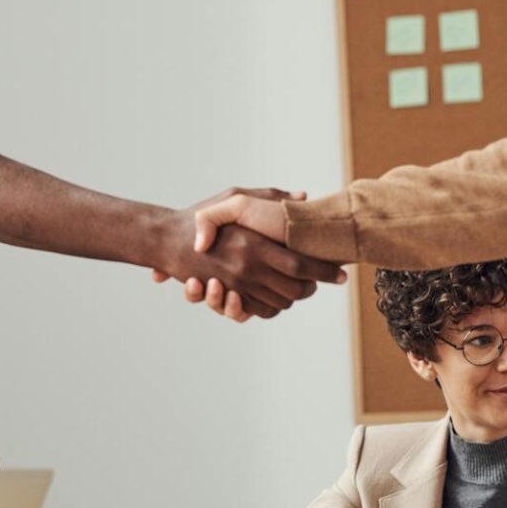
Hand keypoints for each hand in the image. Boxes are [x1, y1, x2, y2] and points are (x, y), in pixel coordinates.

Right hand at [149, 188, 345, 320]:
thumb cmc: (198, 215)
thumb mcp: (234, 197)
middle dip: (312, 288)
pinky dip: (270, 307)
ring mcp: (235, 286)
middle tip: (321, 282)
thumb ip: (270, 196)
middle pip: (294, 290)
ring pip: (278, 302)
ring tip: (302, 287)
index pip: (300, 265)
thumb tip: (302, 197)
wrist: (164, 239)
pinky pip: (257, 311)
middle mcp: (246, 269)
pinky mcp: (224, 296)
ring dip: (292, 297)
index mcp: (253, 244)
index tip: (341, 274)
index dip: (324, 271)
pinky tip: (276, 295)